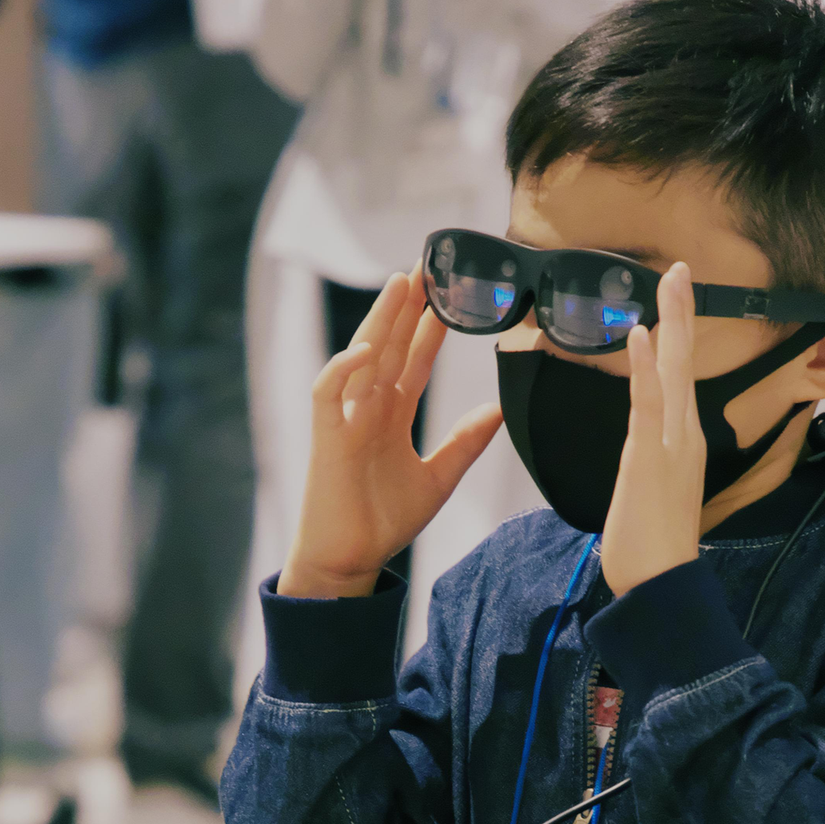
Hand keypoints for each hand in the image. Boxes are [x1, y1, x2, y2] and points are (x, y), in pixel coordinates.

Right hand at [280, 269, 503, 598]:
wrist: (351, 559)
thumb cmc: (384, 521)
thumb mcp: (438, 478)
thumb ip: (465, 443)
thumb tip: (497, 411)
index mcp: (392, 414)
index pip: (415, 358)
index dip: (431, 326)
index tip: (451, 292)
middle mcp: (368, 408)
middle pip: (390, 345)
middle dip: (407, 306)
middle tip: (429, 264)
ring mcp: (346, 418)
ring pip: (362, 356)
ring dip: (380, 320)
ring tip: (400, 283)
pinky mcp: (327, 436)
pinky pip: (328, 392)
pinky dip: (344, 368)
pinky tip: (367, 349)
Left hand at [599, 264, 705, 596]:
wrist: (659, 586)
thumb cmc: (652, 549)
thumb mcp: (652, 494)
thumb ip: (650, 466)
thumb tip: (642, 455)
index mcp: (681, 442)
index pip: (679, 379)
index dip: (678, 336)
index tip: (675, 297)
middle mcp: (683, 436)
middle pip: (684, 363)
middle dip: (683, 313)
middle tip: (680, 268)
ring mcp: (670, 445)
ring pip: (673, 373)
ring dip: (673, 323)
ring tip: (671, 279)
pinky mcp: (649, 458)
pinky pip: (648, 403)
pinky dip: (648, 367)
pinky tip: (645, 333)